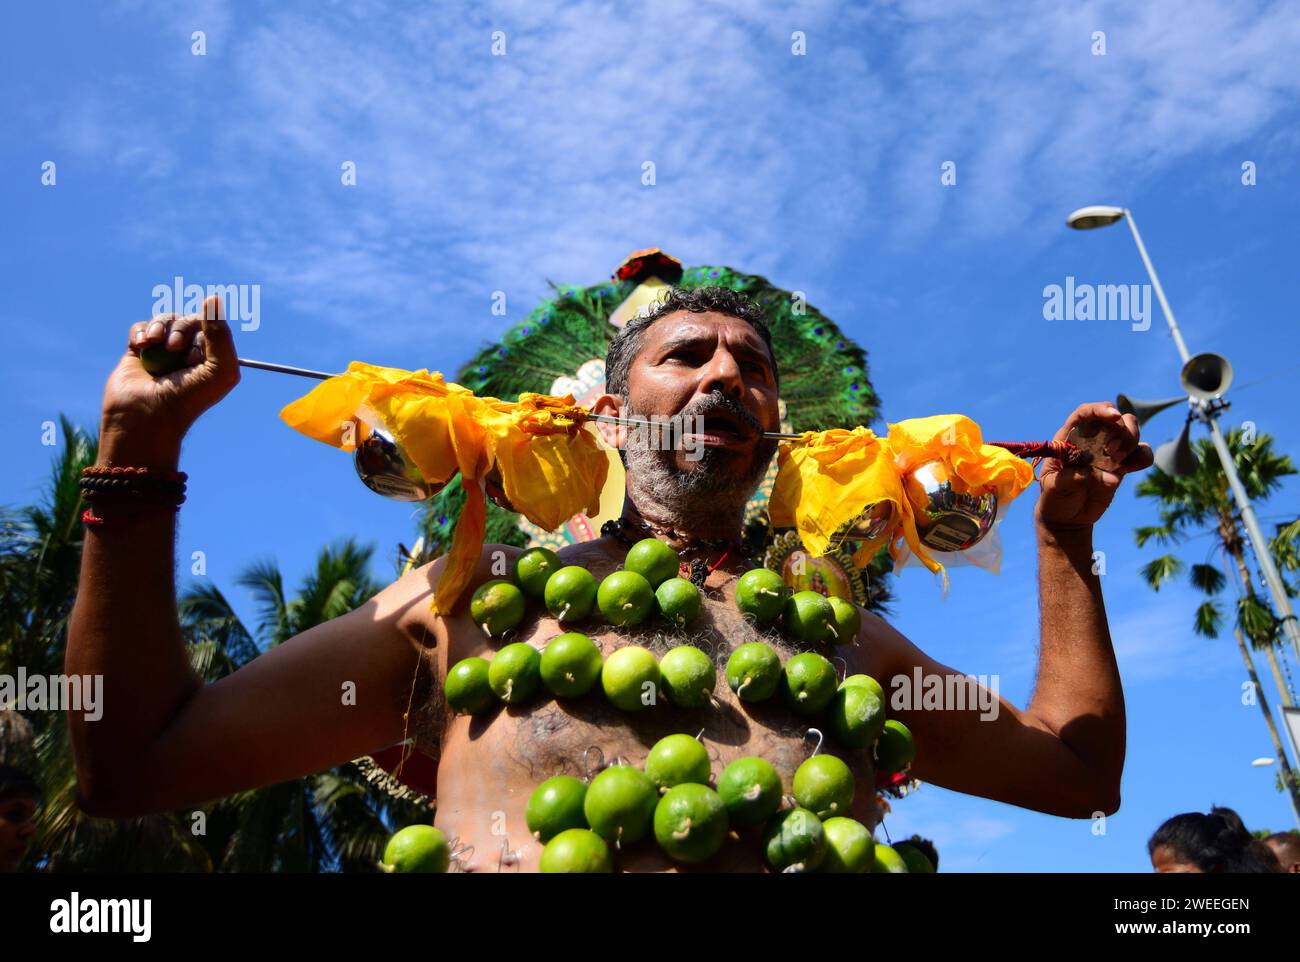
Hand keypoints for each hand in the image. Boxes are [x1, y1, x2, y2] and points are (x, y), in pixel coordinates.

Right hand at [99, 295, 239, 463]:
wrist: (145, 418)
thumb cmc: (188, 399)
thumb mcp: (220, 370)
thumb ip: (222, 334)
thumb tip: (212, 297)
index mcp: (212, 359)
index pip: (212, 326)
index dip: (203, 333)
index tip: (193, 358)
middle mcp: (188, 354)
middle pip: (188, 320)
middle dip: (181, 328)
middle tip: (173, 348)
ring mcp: (162, 353)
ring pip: (165, 320)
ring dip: (161, 325)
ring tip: (155, 343)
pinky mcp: (138, 353)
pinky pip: (141, 327)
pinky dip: (141, 331)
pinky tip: (141, 346)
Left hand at [1035, 402, 1153, 531]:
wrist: (1066, 517)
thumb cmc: (1054, 498)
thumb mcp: (1055, 487)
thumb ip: (1076, 477)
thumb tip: (1112, 477)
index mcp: (1069, 437)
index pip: (1085, 413)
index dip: (1100, 410)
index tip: (1114, 416)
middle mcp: (1091, 439)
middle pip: (1115, 419)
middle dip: (1120, 431)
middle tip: (1111, 452)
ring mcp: (1109, 451)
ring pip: (1131, 430)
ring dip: (1131, 442)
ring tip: (1118, 463)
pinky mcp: (1122, 466)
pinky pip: (1141, 453)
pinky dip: (1143, 456)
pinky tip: (1132, 468)